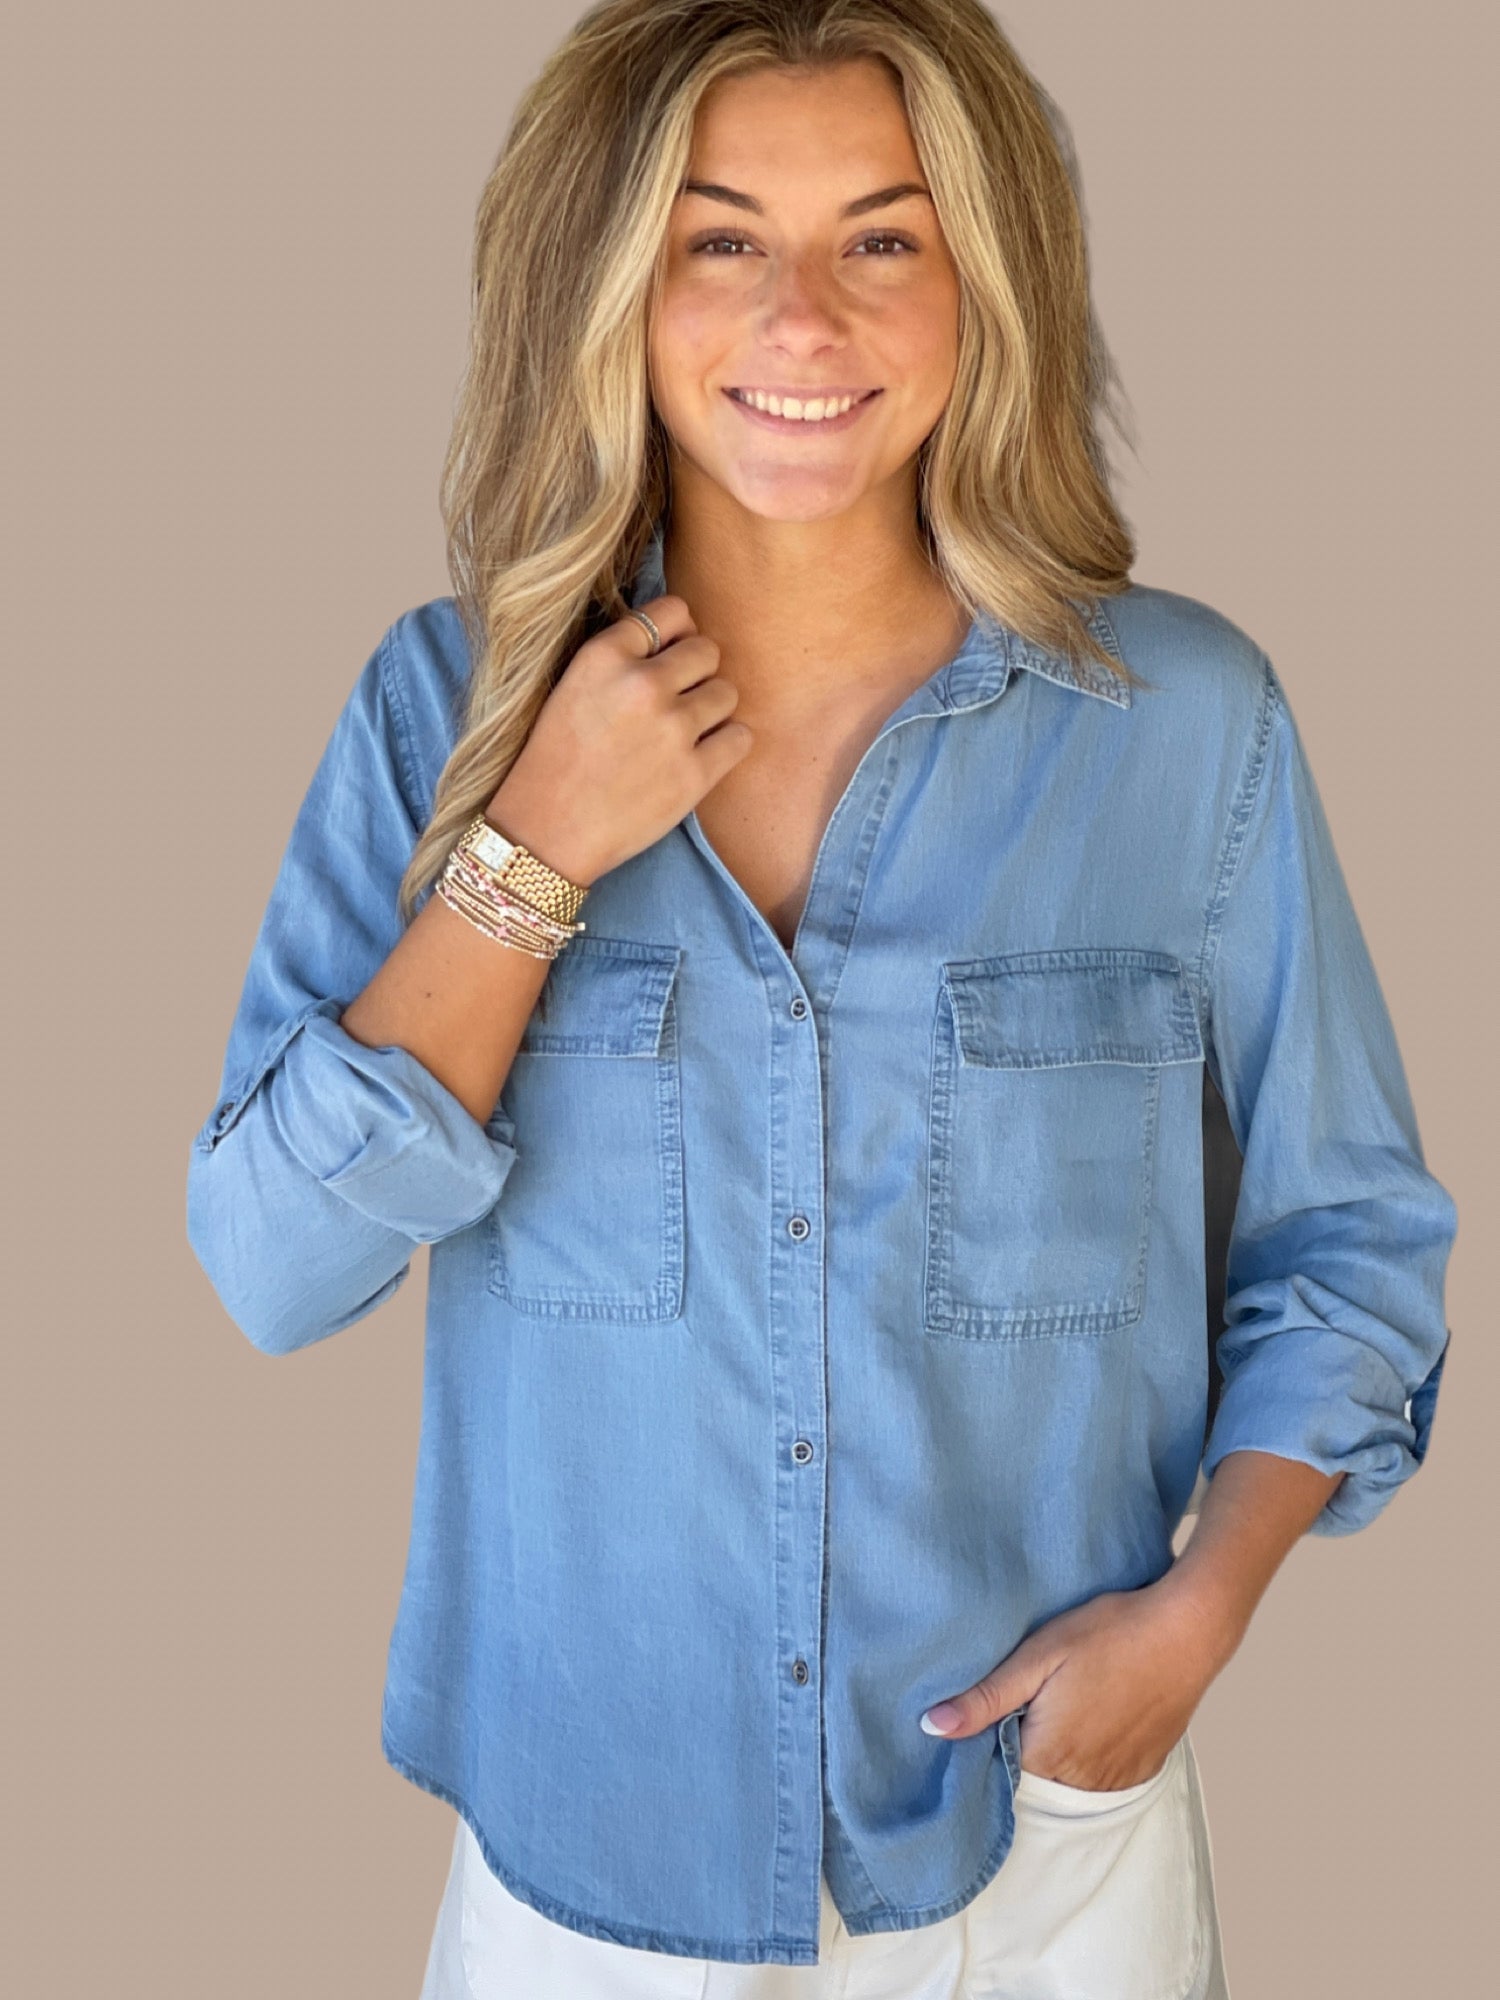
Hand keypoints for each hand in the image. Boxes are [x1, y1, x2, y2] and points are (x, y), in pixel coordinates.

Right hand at [485, 594, 752, 886]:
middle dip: (697, 673)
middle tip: (675, 703)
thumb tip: (682, 636)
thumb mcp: (573, 684)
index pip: (674, 611)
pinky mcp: (694, 774)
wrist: (546, 831)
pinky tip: (700, 757)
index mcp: (605, 655)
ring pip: (727, 693)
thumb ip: (622, 655)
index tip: (668, 658)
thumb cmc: (556, 758)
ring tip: (682, 734)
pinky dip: (726, 745)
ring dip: (711, 710)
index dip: (677, 635)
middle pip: (708, 650)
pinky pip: (740, 737)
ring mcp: (672, 729)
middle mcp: (642, 684)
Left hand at [918, 1574, 1242, 1791]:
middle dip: (1017, 1754)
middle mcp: (1082, 1781)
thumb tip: (932, 1728)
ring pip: (1067, 1784)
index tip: (977, 1723)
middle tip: (1015, 1709)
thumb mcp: (1038, 1655)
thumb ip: (986, 1697)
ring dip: (1054, 1760)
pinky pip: (1102, 1781)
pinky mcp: (1144, 1770)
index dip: (983, 1748)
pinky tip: (1088, 1720)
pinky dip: (1087, 1761)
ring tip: (1053, 1712)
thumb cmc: (1109, 1634)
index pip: (996, 1773)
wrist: (1186, 1631)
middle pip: (1032, 1783)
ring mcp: (1118, 1780)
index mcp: (1047, 1754)